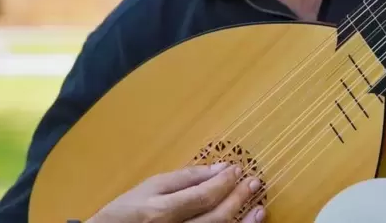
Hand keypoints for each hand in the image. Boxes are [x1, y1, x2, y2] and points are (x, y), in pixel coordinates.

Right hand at [86, 163, 264, 222]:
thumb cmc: (126, 211)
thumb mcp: (151, 186)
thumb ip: (186, 177)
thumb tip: (219, 168)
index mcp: (161, 211)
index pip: (204, 196)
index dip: (225, 183)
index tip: (238, 170)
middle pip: (215, 218)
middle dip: (238, 200)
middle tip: (254, 184)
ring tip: (260, 210)